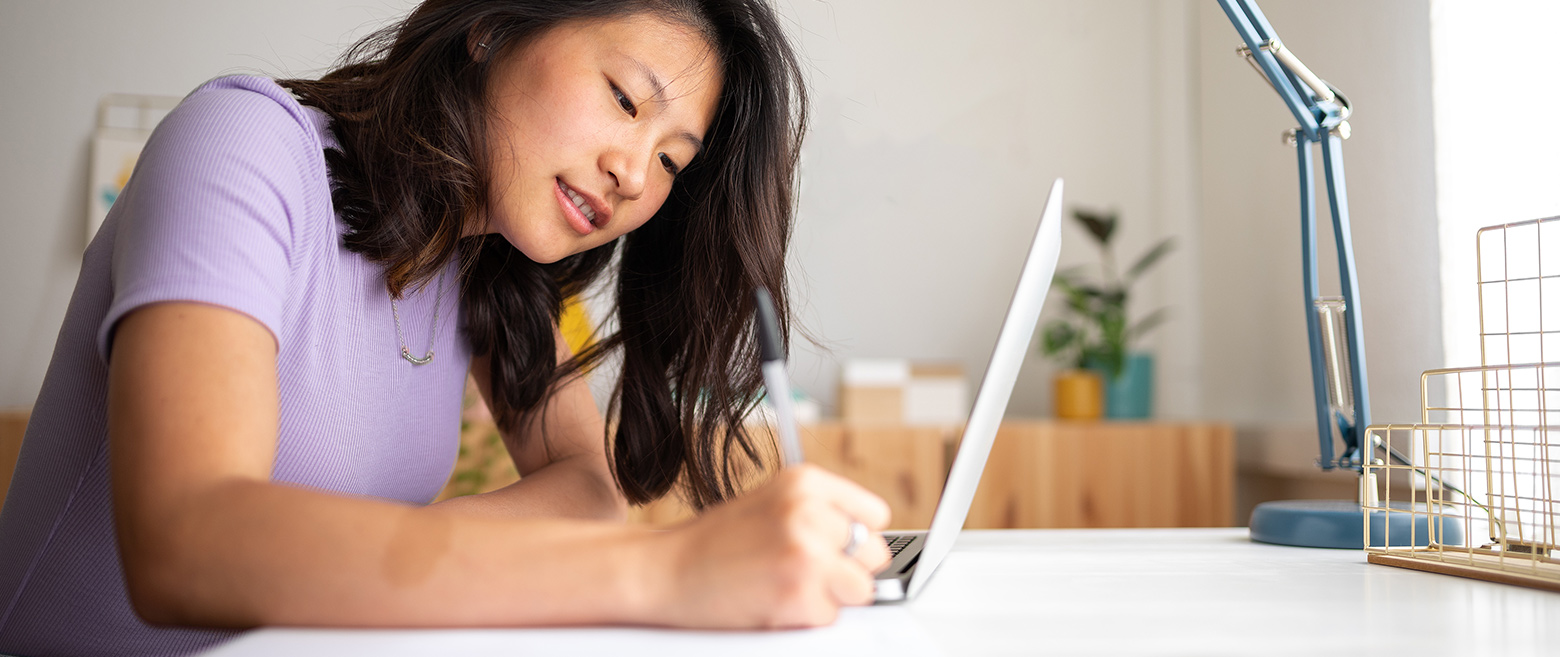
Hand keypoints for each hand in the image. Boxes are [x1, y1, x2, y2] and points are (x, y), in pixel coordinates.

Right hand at [654, 465, 891, 628]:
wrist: (664, 571)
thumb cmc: (715, 543)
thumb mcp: (772, 503)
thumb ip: (820, 513)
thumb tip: (868, 543)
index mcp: (805, 481)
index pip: (874, 514)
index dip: (854, 537)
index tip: (833, 547)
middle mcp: (810, 511)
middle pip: (873, 553)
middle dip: (846, 569)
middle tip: (801, 570)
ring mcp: (806, 552)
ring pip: (860, 589)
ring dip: (830, 597)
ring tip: (787, 585)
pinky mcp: (798, 594)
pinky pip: (830, 618)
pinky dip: (804, 619)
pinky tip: (771, 601)